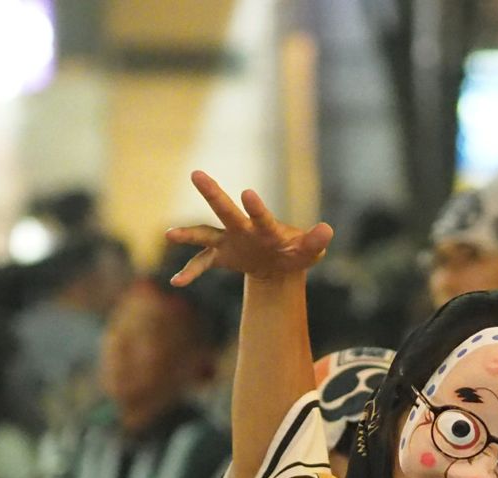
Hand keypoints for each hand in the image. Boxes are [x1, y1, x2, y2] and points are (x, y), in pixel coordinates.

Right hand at [166, 171, 332, 285]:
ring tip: (169, 233)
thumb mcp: (309, 251)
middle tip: (196, 174)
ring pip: (205, 233)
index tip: (247, 193)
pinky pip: (201, 263)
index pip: (260, 216)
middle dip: (213, 194)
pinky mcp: (221, 256)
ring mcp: (229, 240)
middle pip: (225, 210)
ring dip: (188, 233)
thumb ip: (315, 241)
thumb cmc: (296, 253)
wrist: (280, 264)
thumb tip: (327, 231)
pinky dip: (189, 272)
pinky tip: (176, 283)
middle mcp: (243, 229)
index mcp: (265, 227)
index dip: (256, 207)